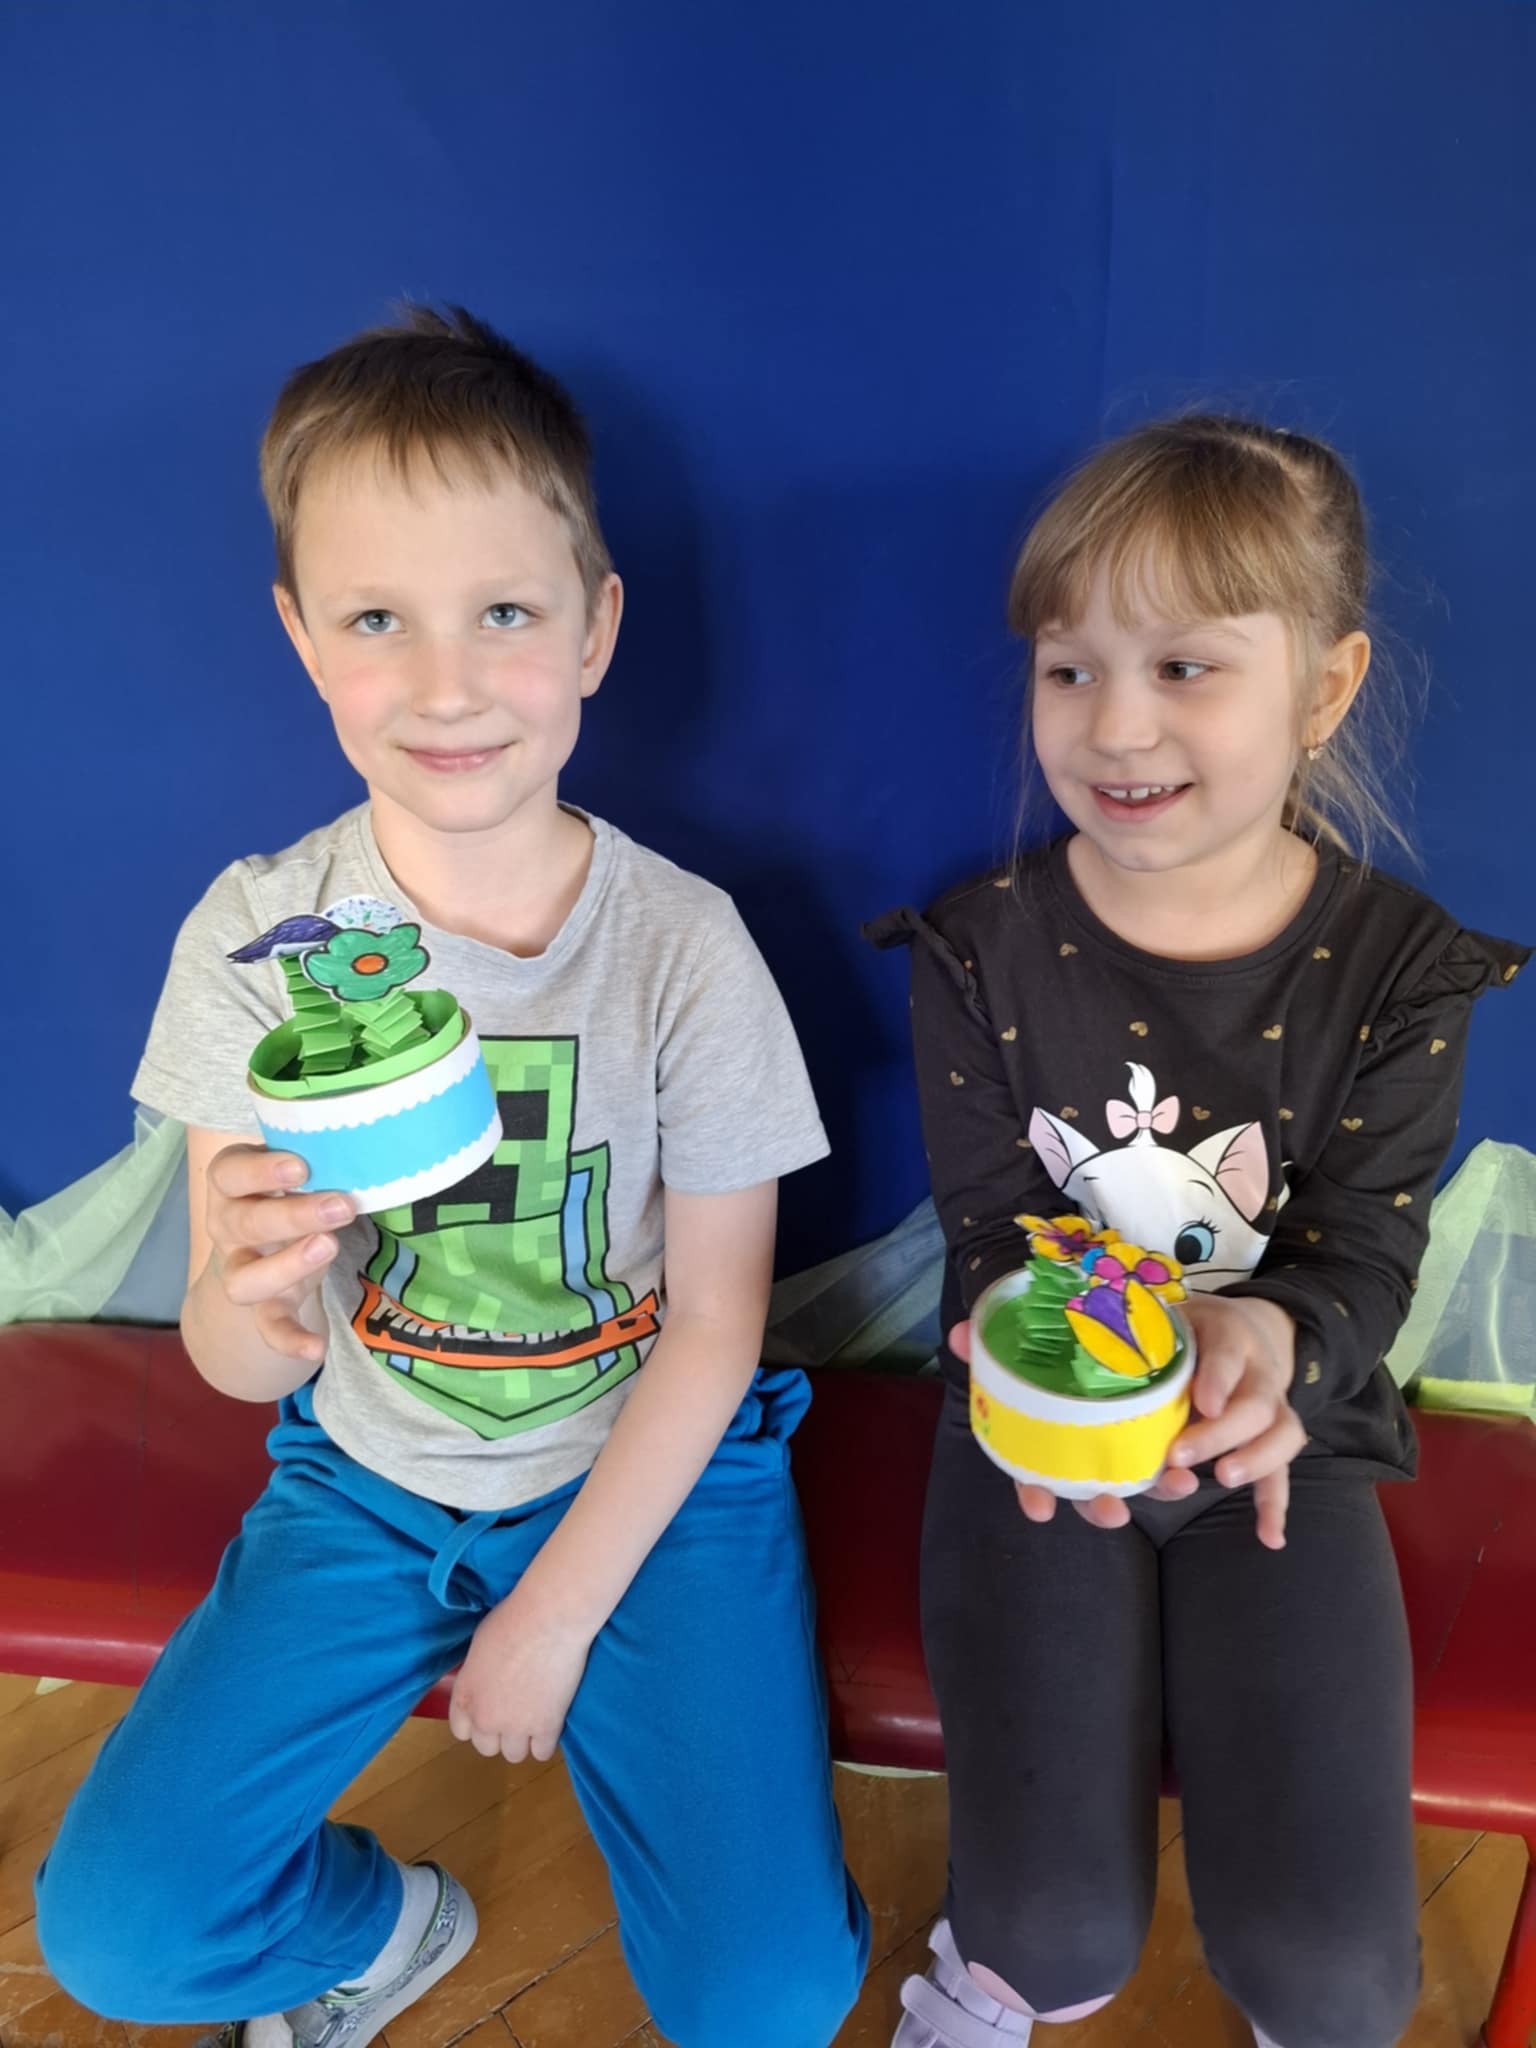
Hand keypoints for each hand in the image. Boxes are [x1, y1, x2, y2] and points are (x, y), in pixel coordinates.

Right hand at [203, 1143, 353, 1363]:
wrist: (265, 1240)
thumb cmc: (290, 1185)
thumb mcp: (297, 1161)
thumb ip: (318, 1146)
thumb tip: (374, 1121)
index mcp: (231, 1183)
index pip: (231, 1174)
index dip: (261, 1171)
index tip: (302, 1167)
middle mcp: (227, 1226)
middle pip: (244, 1224)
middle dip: (293, 1216)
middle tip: (340, 1206)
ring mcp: (241, 1269)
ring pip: (245, 1280)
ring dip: (286, 1267)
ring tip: (328, 1248)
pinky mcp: (264, 1305)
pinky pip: (268, 1326)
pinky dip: (289, 1340)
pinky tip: (316, 1349)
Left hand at [449, 1589, 592, 1763]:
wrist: (548, 1619)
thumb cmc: (512, 1619)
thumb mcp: (480, 1647)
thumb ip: (478, 1674)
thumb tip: (487, 1680)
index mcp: (464, 1695)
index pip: (461, 1731)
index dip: (477, 1720)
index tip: (491, 1708)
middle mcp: (485, 1718)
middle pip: (486, 1747)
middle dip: (499, 1732)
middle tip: (516, 1710)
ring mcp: (515, 1727)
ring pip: (514, 1755)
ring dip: (523, 1739)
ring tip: (536, 1716)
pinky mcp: (546, 1728)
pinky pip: (542, 1753)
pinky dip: (547, 1740)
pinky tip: (552, 1720)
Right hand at [950, 1319, 1199, 1532]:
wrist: (1099, 1328)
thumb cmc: (1048, 1350)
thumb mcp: (1018, 1342)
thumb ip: (990, 1343)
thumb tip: (957, 1332)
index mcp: (1045, 1437)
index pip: (1031, 1473)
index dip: (1032, 1492)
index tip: (1039, 1510)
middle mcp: (1081, 1450)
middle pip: (1087, 1490)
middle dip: (1100, 1506)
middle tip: (1115, 1512)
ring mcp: (1118, 1445)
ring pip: (1135, 1479)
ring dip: (1157, 1489)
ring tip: (1178, 1486)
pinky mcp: (1152, 1432)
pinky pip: (1164, 1457)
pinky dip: (1177, 1467)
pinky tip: (1193, 1467)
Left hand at [1166, 1294, 1305, 1549]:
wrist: (1244, 1331)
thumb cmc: (1192, 1329)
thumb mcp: (1174, 1315)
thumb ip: (1147, 1331)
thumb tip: (1096, 1341)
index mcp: (1229, 1334)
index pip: (1227, 1354)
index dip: (1218, 1378)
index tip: (1203, 1403)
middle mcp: (1260, 1372)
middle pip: (1255, 1405)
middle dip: (1220, 1433)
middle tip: (1180, 1455)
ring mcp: (1274, 1408)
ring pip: (1280, 1436)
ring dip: (1254, 1461)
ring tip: (1221, 1478)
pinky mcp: (1274, 1439)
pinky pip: (1282, 1473)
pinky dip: (1275, 1505)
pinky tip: (1269, 1537)